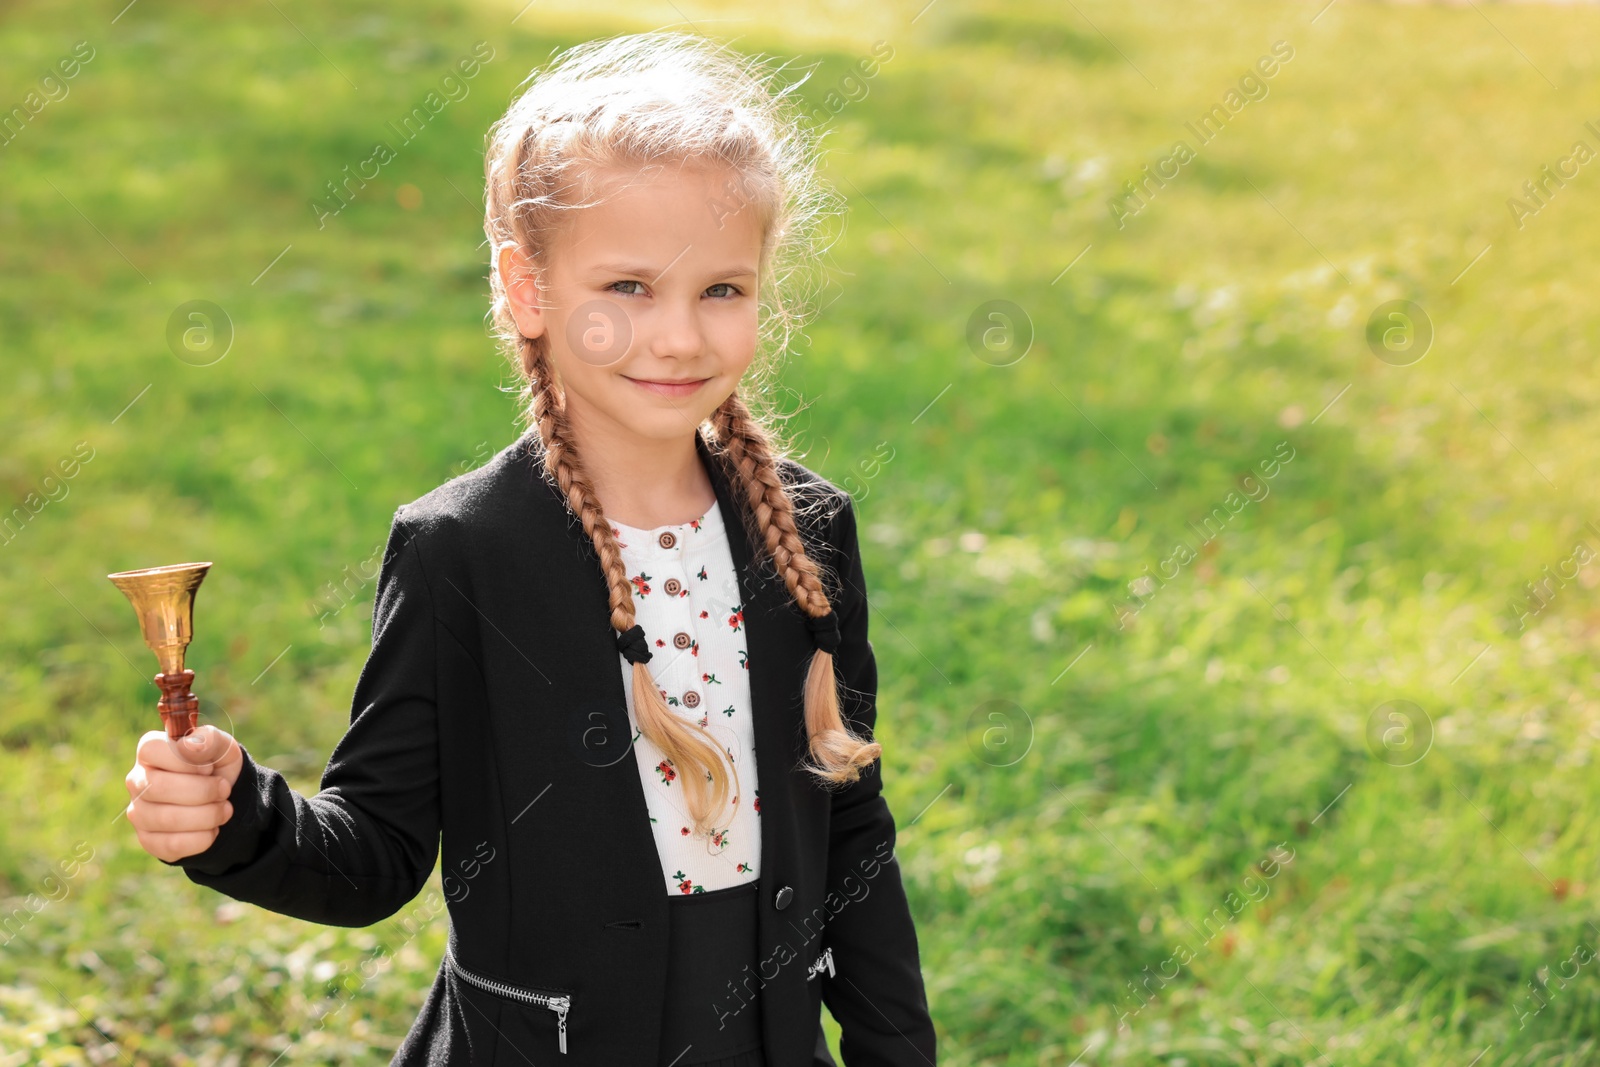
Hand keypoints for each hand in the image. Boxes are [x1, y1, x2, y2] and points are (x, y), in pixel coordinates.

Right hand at [125, 726, 242, 862]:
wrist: (224, 800)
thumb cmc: (216, 767)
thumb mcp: (222, 747)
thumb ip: (209, 739)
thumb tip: (191, 745)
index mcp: (150, 751)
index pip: (152, 750)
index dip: (187, 760)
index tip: (209, 767)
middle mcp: (137, 781)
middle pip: (159, 787)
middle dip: (203, 791)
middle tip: (224, 790)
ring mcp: (139, 812)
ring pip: (167, 819)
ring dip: (208, 815)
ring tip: (224, 809)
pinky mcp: (148, 840)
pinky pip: (171, 844)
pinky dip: (202, 838)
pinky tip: (212, 829)